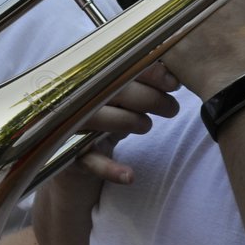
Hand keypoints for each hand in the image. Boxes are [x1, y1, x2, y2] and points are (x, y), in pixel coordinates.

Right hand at [63, 63, 183, 184]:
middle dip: (149, 98)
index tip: (173, 83)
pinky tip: (129, 176)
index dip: (149, 73)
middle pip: (113, 90)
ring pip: (99, 118)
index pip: (121, 68)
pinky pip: (90, 161)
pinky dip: (109, 169)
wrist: (74, 161)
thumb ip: (142, 88)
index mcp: (92, 81)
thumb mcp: (123, 103)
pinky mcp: (71, 156)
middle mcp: (79, 100)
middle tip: (172, 108)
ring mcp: (72, 127)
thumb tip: (173, 78)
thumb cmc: (105, 122)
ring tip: (148, 126)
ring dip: (129, 121)